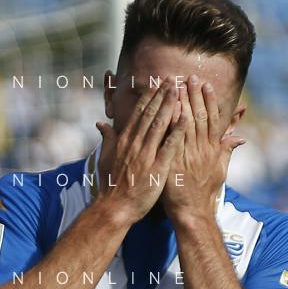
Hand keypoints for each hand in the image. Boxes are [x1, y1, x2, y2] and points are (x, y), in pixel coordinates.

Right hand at [95, 79, 185, 222]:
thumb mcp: (104, 159)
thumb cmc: (110, 186)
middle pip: (150, 114)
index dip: (148, 97)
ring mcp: (146, 155)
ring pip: (160, 125)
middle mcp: (135, 144)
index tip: (156, 84)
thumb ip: (106, 139)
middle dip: (161, 95)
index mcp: (124, 141)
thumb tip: (101, 124)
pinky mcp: (157, 168)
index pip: (138, 114)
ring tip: (180, 90)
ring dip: (170, 106)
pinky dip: (178, 131)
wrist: (114, 208)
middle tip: (172, 80)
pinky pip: (170, 146)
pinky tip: (186, 118)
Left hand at [162, 75, 244, 218]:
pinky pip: (173, 141)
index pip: (212, 119)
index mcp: (213, 149)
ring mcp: (188, 156)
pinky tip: (168, 110)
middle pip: (199, 117)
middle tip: (190, 77)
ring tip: (177, 86)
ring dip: (182, 104)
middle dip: (195, 95)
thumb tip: (241, 137)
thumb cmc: (206, 191)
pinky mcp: (175, 164)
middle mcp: (202, 149)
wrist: (193, 212)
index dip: (209, 100)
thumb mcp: (221, 169)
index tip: (205, 84)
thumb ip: (228, 150)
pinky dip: (172, 125)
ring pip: (186, 125)